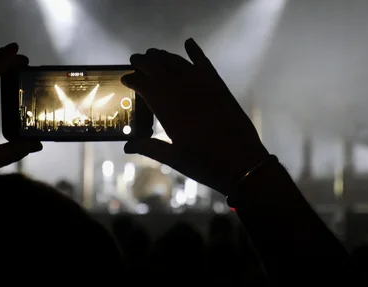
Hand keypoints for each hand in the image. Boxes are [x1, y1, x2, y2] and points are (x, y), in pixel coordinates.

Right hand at [121, 38, 268, 195]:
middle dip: (144, 62)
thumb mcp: (174, 159)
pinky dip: (195, 52)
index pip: (145, 85)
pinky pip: (204, 63)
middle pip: (159, 69)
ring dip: (164, 56)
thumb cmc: (205, 164)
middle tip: (135, 59)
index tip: (125, 78)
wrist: (242, 163)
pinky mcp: (219, 86)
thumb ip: (149, 148)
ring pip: (178, 63)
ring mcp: (202, 86)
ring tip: (154, 54)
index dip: (133, 79)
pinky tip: (189, 43)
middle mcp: (183, 92)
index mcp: (169, 110)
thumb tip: (126, 146)